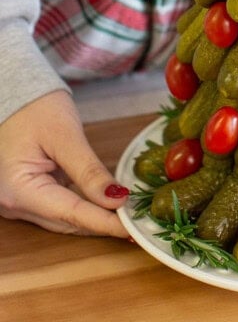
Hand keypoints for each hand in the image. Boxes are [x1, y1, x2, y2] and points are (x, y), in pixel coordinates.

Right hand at [0, 90, 129, 236]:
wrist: (14, 92)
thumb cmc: (35, 107)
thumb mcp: (65, 136)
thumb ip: (89, 171)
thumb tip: (117, 198)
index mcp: (19, 191)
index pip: (71, 214)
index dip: (105, 223)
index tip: (133, 229)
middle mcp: (14, 204)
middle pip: (66, 222)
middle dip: (102, 222)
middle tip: (138, 223)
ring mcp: (19, 201)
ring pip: (64, 218)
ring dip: (95, 217)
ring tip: (128, 216)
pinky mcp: (29, 193)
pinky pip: (60, 206)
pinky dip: (84, 206)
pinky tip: (108, 205)